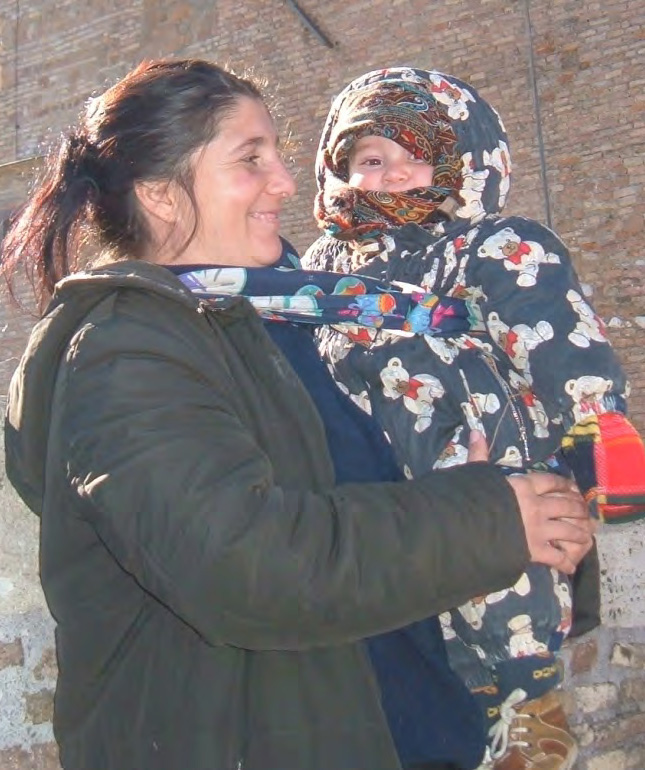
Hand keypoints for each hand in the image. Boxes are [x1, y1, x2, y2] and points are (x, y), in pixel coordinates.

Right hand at [467, 430, 593, 574]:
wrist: (466, 527)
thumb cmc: (471, 499)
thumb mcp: (476, 473)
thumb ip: (478, 454)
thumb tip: (475, 431)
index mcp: (524, 486)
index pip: (551, 481)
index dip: (565, 484)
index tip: (573, 487)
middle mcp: (537, 506)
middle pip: (566, 505)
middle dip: (579, 509)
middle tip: (586, 513)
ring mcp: (538, 529)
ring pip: (569, 530)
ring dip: (580, 534)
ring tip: (586, 537)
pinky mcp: (535, 550)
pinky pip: (556, 557)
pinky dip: (565, 563)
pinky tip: (570, 566)